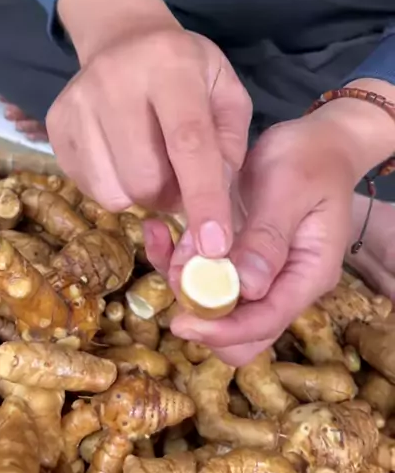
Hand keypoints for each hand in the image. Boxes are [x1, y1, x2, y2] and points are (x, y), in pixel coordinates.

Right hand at [48, 0, 251, 256]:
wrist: (123, 37)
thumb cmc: (187, 71)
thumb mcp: (225, 93)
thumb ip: (231, 148)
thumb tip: (217, 211)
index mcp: (171, 65)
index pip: (188, 142)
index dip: (204, 198)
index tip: (216, 246)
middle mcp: (116, 79)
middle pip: (146, 178)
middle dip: (172, 197)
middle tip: (183, 179)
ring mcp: (77, 103)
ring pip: (116, 191)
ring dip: (144, 196)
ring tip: (153, 165)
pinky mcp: (54, 125)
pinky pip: (91, 188)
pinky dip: (116, 187)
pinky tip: (124, 158)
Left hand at [157, 86, 394, 364]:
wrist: (315, 141)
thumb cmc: (310, 159)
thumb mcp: (289, 189)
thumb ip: (268, 237)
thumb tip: (247, 287)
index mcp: (307, 274)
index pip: (266, 321)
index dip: (223, 329)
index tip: (182, 322)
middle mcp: (283, 284)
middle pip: (241, 331)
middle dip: (200, 314)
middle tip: (171, 275)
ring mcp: (258, 274)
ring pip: (213, 305)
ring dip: (181, 281)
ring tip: (160, 237)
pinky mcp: (236, 258)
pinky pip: (201, 274)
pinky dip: (176, 258)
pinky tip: (157, 228)